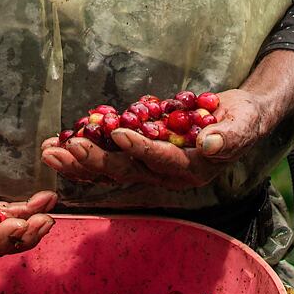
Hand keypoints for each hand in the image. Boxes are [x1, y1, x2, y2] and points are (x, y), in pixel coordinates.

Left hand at [37, 52, 293, 191]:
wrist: (239, 118)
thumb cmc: (244, 119)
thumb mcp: (243, 124)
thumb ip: (228, 136)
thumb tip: (211, 144)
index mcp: (192, 170)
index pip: (161, 160)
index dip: (139, 148)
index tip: (118, 132)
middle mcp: (167, 175)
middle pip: (126, 170)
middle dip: (95, 160)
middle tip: (68, 147)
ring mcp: (151, 168)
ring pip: (110, 169)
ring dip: (79, 161)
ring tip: (49, 152)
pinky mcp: (140, 157)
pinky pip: (108, 158)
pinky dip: (84, 152)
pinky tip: (59, 144)